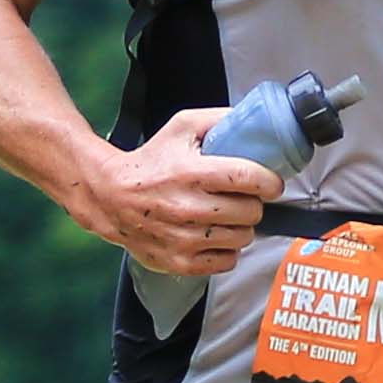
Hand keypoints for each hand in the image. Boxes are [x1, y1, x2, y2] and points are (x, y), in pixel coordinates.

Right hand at [78, 108, 276, 274]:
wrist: (111, 196)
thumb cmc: (151, 162)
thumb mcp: (182, 127)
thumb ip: (220, 120)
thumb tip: (256, 123)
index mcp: (191, 172)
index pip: (249, 179)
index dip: (270, 182)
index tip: (271, 183)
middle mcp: (188, 207)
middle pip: (252, 212)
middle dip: (253, 203)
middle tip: (241, 198)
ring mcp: (183, 238)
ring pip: (243, 238)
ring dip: (241, 227)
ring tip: (225, 216)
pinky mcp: (180, 261)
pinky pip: (227, 261)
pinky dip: (226, 249)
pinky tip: (214, 235)